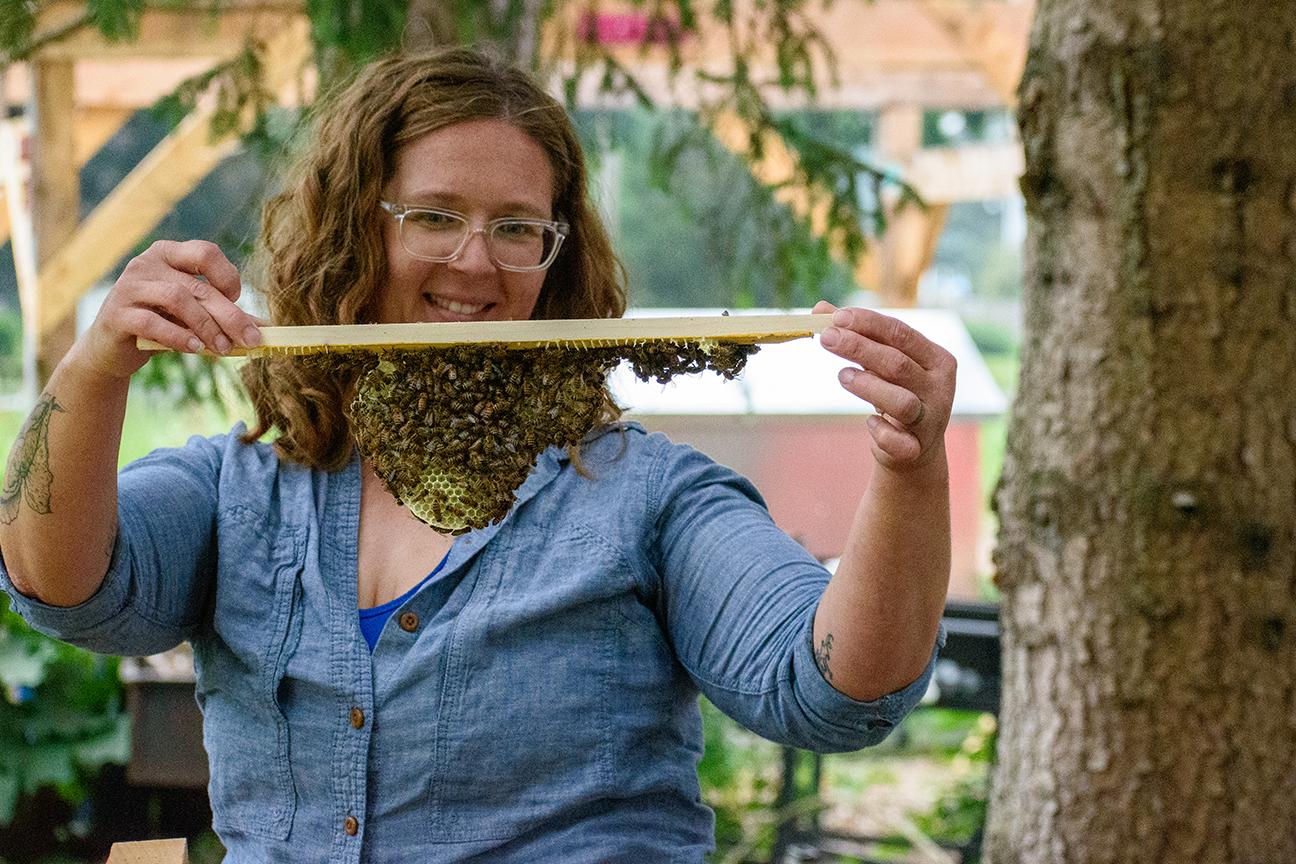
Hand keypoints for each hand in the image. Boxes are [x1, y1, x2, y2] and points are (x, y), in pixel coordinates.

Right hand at [69, 240, 261, 380]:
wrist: (111, 350)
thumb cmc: (160, 326)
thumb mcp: (193, 316)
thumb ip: (224, 316)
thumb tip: (268, 329)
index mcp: (168, 254)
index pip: (206, 252)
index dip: (228, 277)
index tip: (237, 301)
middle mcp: (146, 263)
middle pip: (198, 285)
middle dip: (229, 315)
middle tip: (251, 339)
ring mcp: (129, 287)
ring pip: (177, 299)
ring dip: (207, 326)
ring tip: (223, 348)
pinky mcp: (117, 314)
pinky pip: (152, 323)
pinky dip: (179, 336)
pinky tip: (196, 349)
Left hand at [813, 300, 955, 471]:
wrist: (913, 451)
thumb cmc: (896, 395)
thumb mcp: (883, 364)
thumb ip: (857, 336)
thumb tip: (820, 309)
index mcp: (937, 359)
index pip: (902, 333)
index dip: (869, 323)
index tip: (837, 317)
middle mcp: (939, 388)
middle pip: (898, 364)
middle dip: (860, 348)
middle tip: (827, 338)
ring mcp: (930, 420)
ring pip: (901, 402)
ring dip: (869, 386)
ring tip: (842, 375)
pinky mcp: (916, 449)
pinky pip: (899, 442)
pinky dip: (882, 431)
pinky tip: (869, 422)